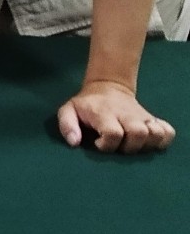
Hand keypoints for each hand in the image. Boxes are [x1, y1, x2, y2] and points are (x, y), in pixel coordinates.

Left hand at [57, 81, 175, 153]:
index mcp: (104, 114)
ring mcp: (142, 117)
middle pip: (138, 133)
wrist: (107, 87)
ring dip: (147, 144)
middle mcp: (126, 115)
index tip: (99, 143)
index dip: (107, 144)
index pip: (113, 133)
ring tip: (133, 144)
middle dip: (129, 146)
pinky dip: (163, 139)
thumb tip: (74, 142)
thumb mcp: (69, 110)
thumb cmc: (87, 105)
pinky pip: (168, 131)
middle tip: (119, 145)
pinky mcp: (153, 119)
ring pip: (156, 133)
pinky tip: (149, 141)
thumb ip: (67, 125)